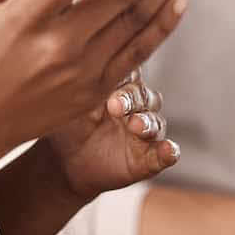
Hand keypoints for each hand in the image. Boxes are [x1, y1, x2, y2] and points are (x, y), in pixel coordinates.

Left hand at [36, 70, 177, 199]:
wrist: (65, 164)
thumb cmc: (67, 127)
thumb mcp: (69, 107)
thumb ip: (79, 89)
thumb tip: (72, 70)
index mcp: (119, 87)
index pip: (130, 74)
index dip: (124, 75)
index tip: (111, 79)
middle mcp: (136, 107)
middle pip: (144, 96)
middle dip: (132, 99)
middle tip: (115, 106)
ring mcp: (144, 132)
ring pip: (155, 122)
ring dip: (148, 123)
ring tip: (137, 127)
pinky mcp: (148, 159)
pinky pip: (164, 154)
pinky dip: (169, 152)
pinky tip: (169, 150)